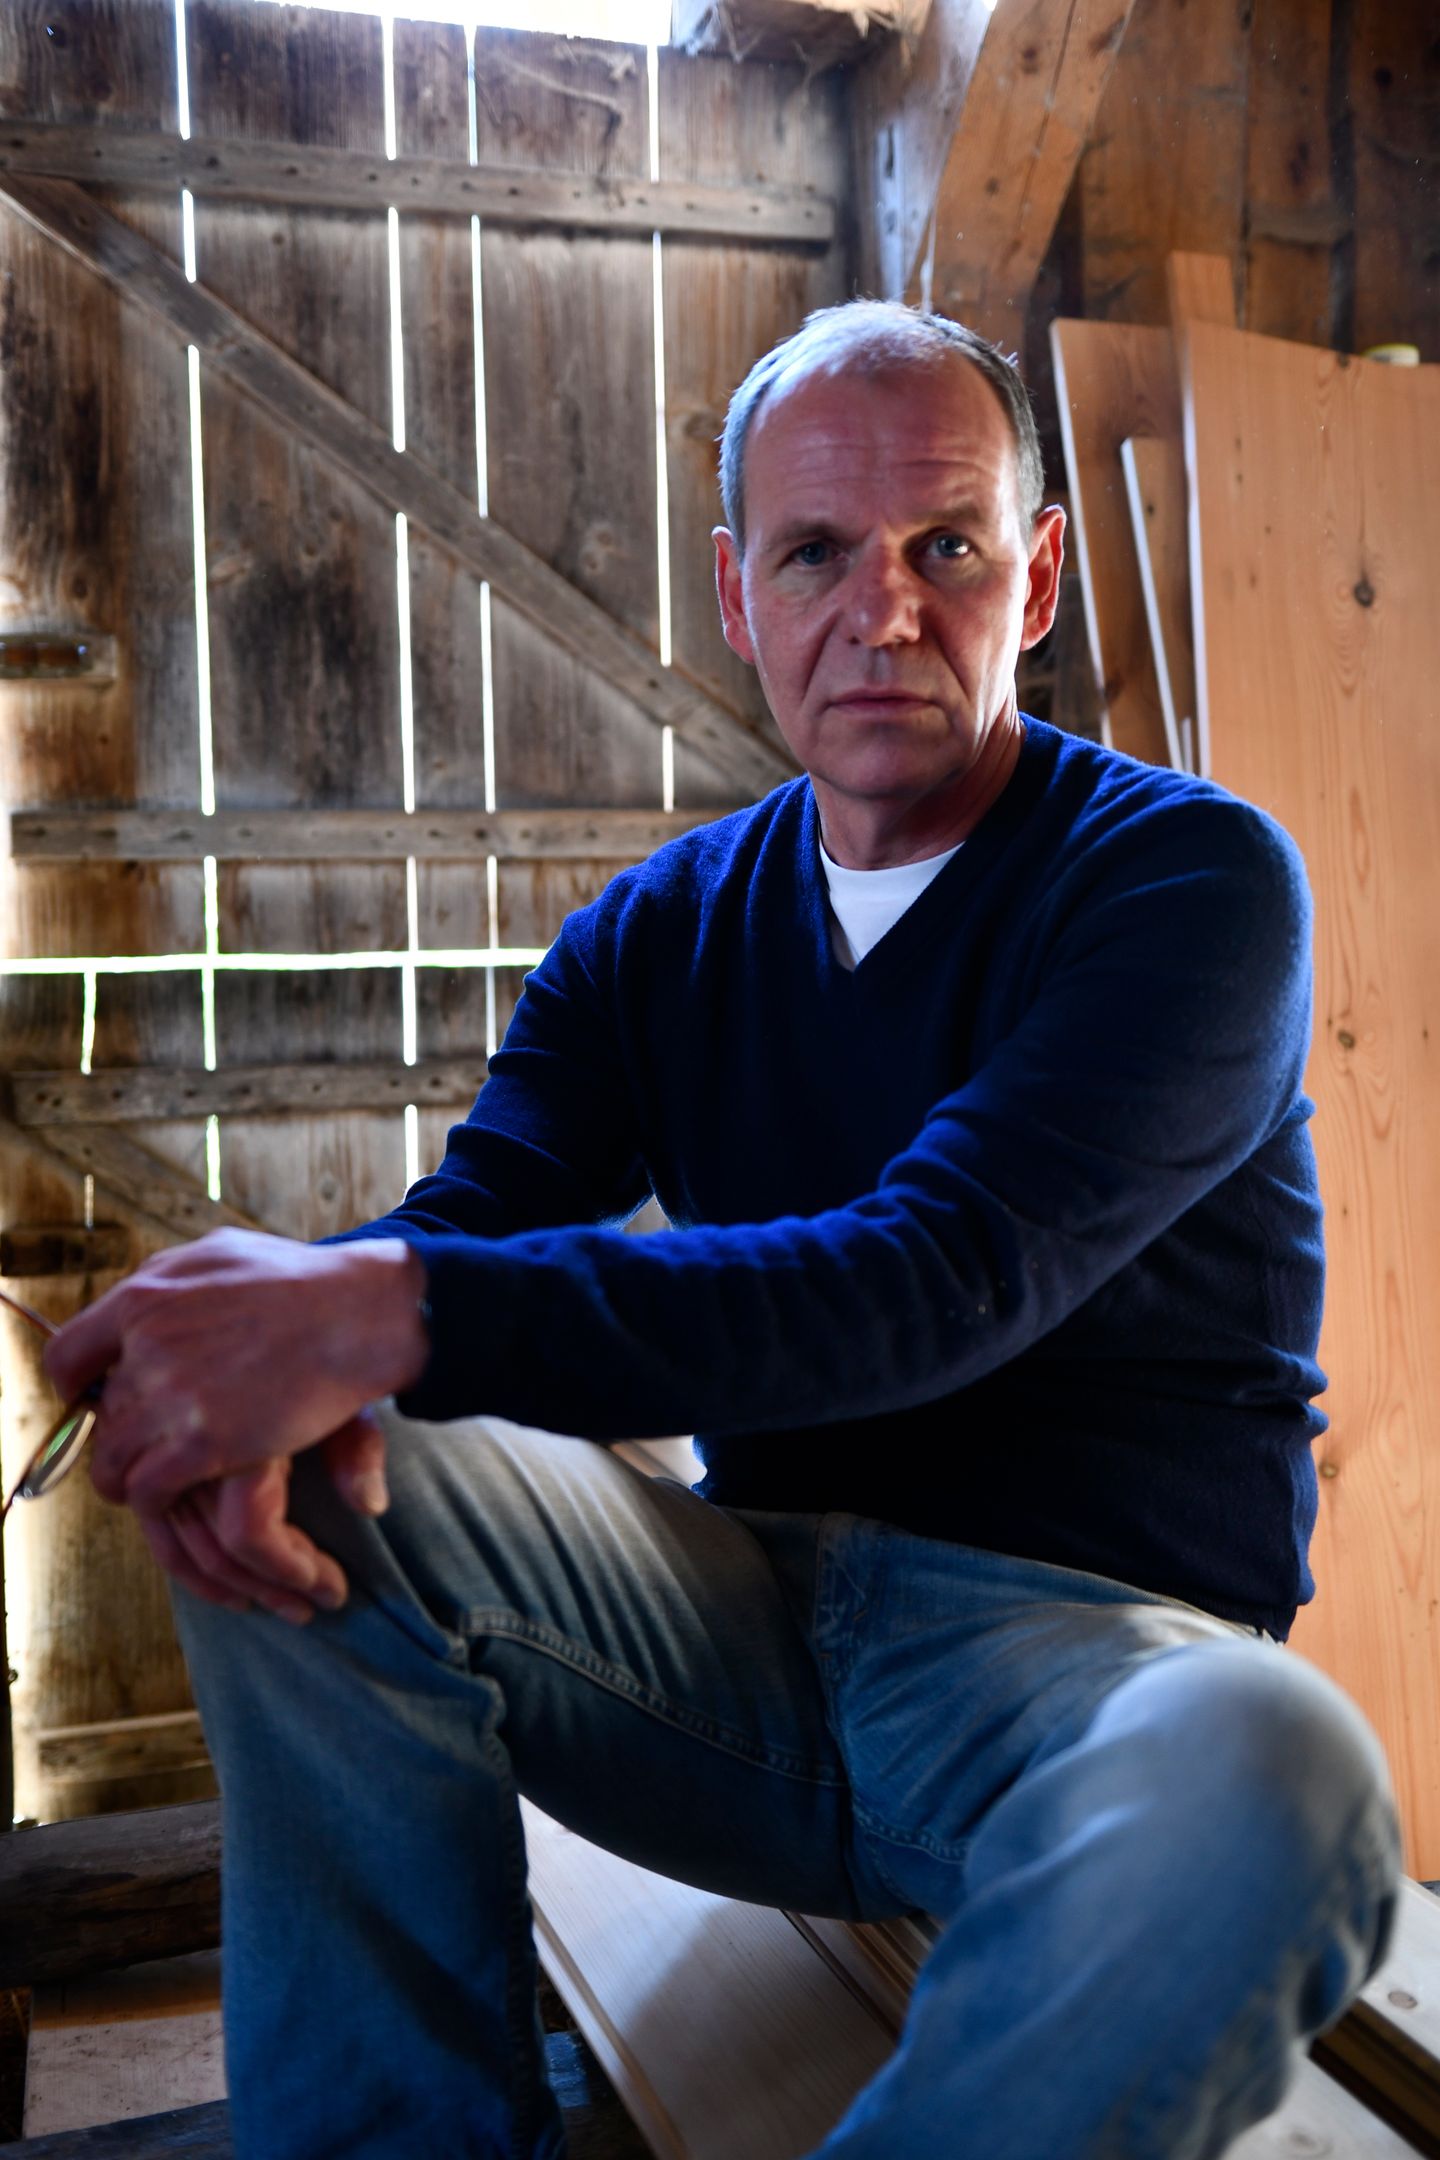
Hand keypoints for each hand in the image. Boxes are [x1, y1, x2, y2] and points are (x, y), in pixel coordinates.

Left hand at [45, 1229, 427, 1617]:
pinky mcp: (204, 1443)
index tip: (96, 1401)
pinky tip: (180, 1497)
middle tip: (146, 1443)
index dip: (76, 1388)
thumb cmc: (299, 1281)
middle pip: (99, 1416)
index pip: (67, 1357)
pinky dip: (156, 1502)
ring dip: (129, 1477)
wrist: (355, 1314)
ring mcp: (173, 1396)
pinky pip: (148, 1490)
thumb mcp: (219, 1254)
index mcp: (144, 1297)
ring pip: (114, 1461)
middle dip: (117, 1436)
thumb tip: (141, 1296)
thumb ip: (168, 1279)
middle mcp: (147, 1345)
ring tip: (153, 1482)